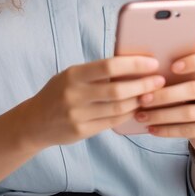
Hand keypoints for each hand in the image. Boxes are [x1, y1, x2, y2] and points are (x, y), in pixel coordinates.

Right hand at [19, 56, 165, 150]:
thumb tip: (131, 64)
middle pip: (117, 90)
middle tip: (159, 81)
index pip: (109, 66)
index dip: (134, 64)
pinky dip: (127, 114)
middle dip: (143, 85)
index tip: (152, 63)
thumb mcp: (71, 74)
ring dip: (138, 101)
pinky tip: (136, 108)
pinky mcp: (81, 132)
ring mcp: (77, 115)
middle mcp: (74, 95)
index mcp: (73, 74)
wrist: (34, 122)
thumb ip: (96, 71)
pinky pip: (112, 122)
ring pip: (118, 108)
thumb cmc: (59, 91)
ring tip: (151, 94)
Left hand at [132, 50, 194, 158]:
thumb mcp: (189, 83)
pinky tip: (151, 129)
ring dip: (161, 115)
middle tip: (142, 98)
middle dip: (164, 95)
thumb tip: (143, 70)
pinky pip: (189, 130)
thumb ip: (176, 74)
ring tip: (141, 116)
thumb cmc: (191, 98)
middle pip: (194, 89)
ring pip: (189, 112)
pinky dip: (167, 130)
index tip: (172, 67)